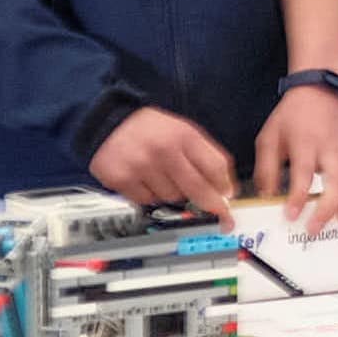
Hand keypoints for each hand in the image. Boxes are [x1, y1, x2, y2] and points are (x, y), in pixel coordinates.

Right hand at [90, 108, 237, 210]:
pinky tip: (145, 179)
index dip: (225, 186)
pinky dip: (150, 195)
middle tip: (219, 214)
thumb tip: (224, 187)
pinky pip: (147, 201)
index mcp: (183, 135)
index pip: (215, 166)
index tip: (228, 197)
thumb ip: (204, 155)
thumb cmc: (150, 128)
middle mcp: (162, 151)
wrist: (109, 122)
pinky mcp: (122, 180)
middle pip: (197, 188)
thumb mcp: (182, 130)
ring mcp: (141, 167)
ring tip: (163, 176)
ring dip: (173, 193)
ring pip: (172, 198)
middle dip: (211, 204)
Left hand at [255, 84, 337, 239]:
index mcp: (304, 145)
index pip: (303, 175)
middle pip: (335, 181)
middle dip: (327, 208)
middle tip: (314, 227)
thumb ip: (266, 169)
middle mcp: (327, 150)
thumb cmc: (293, 115)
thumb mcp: (268, 138)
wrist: (318, 91)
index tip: (291, 215)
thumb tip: (267, 196)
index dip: (298, 197)